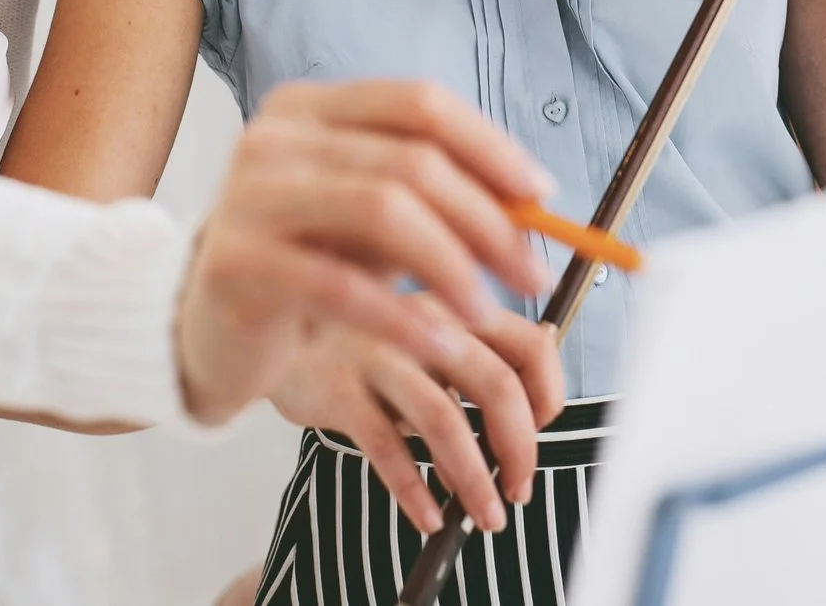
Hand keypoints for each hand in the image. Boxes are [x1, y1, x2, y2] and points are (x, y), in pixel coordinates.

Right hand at [174, 80, 556, 433]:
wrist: (202, 330)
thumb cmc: (301, 266)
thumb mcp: (369, 220)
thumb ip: (437, 197)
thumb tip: (533, 201)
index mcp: (310, 107)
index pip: (419, 103)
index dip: (490, 146)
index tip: (541, 196)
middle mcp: (275, 137)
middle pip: (411, 159)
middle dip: (487, 218)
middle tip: (532, 271)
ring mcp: (248, 194)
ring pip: (384, 210)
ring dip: (454, 264)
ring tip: (488, 311)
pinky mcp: (235, 261)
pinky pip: (340, 284)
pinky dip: (402, 317)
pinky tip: (439, 344)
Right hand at [268, 301, 562, 534]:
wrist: (277, 332)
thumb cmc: (363, 340)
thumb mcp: (424, 332)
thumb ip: (474, 355)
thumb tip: (534, 393)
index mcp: (454, 308)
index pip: (531, 344)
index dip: (549, 395)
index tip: (543, 433)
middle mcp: (422, 325)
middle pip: (497, 386)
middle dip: (519, 449)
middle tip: (520, 489)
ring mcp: (379, 357)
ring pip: (445, 422)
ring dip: (475, 480)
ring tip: (486, 516)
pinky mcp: (339, 391)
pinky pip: (387, 449)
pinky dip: (414, 490)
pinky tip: (429, 516)